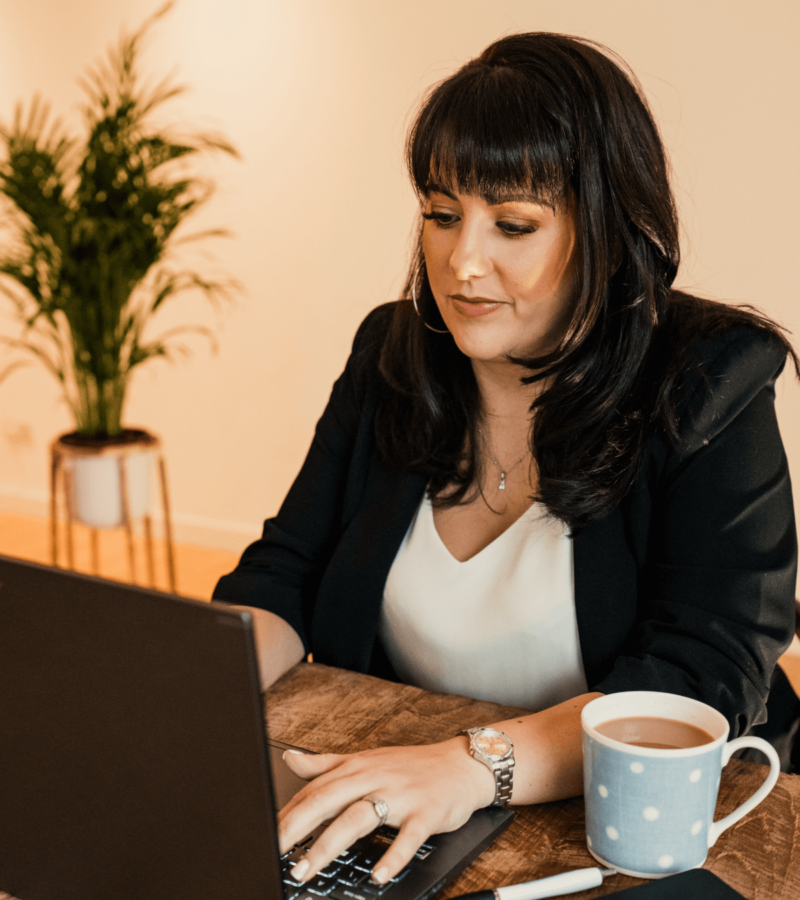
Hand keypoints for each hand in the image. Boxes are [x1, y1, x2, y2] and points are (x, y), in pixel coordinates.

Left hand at [277, 738, 495, 884]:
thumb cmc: (410, 766)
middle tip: (273, 852)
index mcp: (356, 767)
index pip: (314, 789)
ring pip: (359, 817)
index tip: (264, 834)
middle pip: (328, 800)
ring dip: (329, 843)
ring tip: (307, 868)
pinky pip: (408, 837)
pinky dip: (393, 856)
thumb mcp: (365, 760)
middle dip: (297, 827)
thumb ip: (326, 764)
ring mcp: (400, 794)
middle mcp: (374, 777)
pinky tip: (378, 875)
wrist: (461, 764)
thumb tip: (290, 758)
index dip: (287, 812)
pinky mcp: (426, 812)